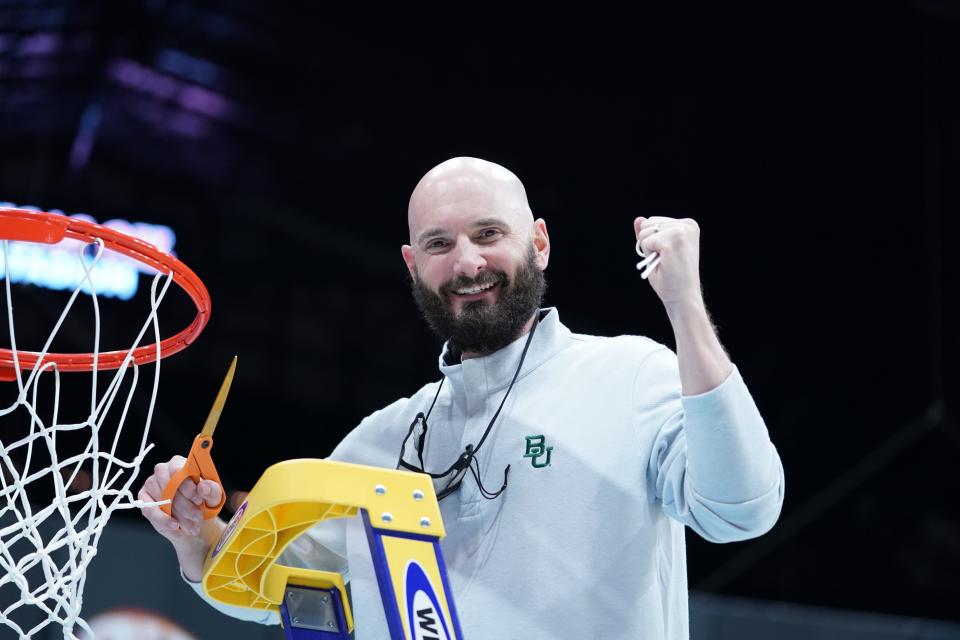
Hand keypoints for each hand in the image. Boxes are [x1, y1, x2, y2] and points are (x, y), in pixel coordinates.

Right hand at [138, 456, 223, 578]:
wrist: (197, 528)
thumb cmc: (206, 507)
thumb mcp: (215, 499)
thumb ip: (212, 490)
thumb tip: (204, 486)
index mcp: (182, 464)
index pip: (179, 464)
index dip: (188, 480)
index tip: (199, 495)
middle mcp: (164, 472)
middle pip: (168, 480)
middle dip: (184, 500)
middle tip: (198, 515)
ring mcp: (152, 487)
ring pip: (160, 496)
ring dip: (177, 513)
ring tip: (192, 525)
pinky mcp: (145, 503)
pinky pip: (149, 509)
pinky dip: (164, 520)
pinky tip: (177, 528)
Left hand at [634, 216, 702, 310]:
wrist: (683, 297)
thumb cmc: (671, 277)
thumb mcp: (657, 251)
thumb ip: (648, 234)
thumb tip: (638, 219)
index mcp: (688, 225)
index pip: (654, 221)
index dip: (653, 241)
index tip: (668, 255)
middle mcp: (687, 224)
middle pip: (648, 223)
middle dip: (649, 244)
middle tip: (664, 260)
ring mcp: (681, 231)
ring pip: (645, 232)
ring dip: (649, 250)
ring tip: (665, 262)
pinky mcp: (673, 241)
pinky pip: (645, 242)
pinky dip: (649, 255)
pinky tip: (664, 264)